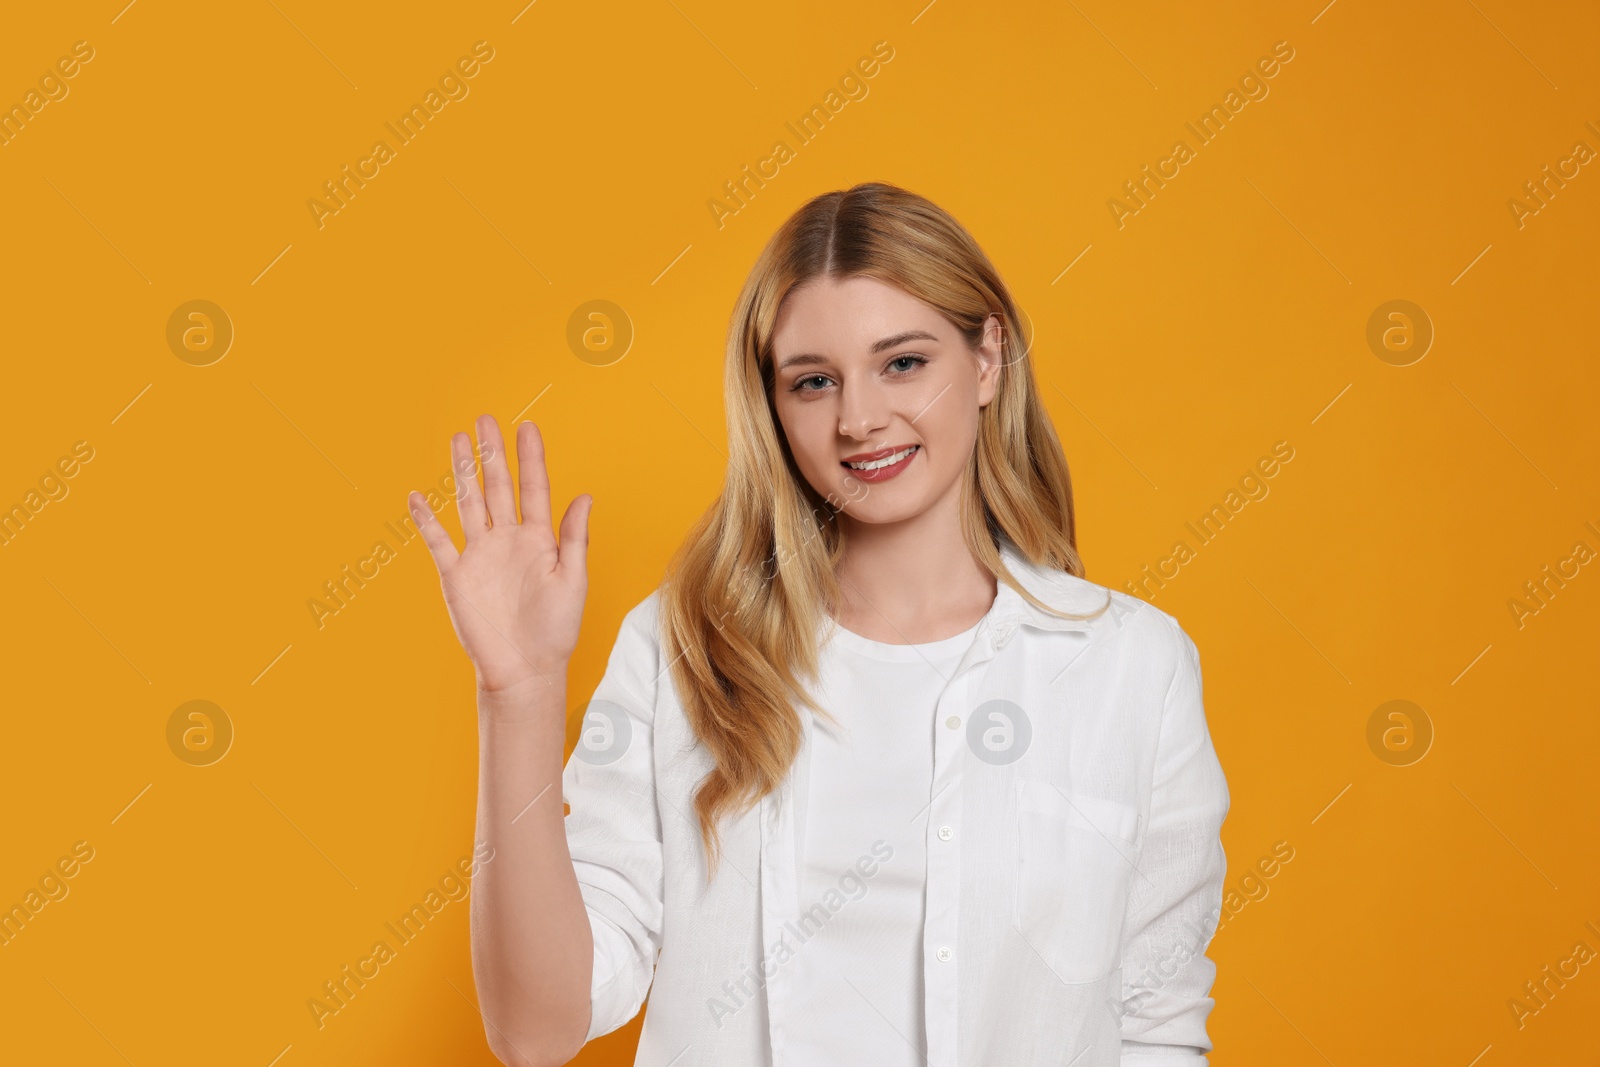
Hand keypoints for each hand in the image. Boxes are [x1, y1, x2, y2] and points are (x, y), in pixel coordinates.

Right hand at [410, 416, 591, 693]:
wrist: (525, 669)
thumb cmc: (555, 630)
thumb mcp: (573, 581)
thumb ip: (574, 538)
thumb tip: (585, 496)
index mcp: (539, 540)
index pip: (534, 488)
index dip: (531, 458)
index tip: (528, 426)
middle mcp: (507, 540)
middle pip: (497, 487)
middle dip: (492, 453)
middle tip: (487, 419)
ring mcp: (480, 555)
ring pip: (468, 503)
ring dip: (462, 472)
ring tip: (458, 440)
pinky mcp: (457, 575)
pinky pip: (438, 542)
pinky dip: (426, 520)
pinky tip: (418, 496)